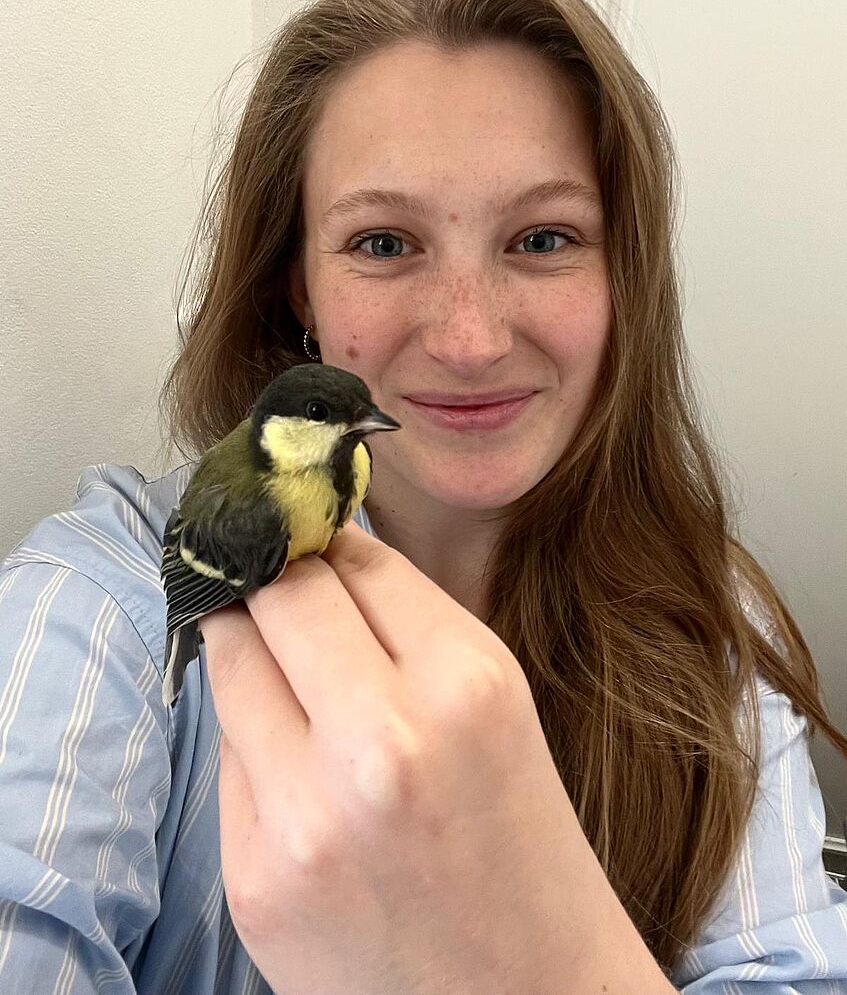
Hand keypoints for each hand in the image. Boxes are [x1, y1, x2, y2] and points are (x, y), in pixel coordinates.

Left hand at [199, 524, 670, 994]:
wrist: (524, 994)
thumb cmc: (517, 835)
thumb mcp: (494, 700)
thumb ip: (404, 619)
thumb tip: (311, 544)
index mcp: (465, 683)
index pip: (350, 557)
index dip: (319, 535)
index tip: (299, 528)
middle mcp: (383, 743)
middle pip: (275, 592)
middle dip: (269, 574)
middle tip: (271, 577)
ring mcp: (309, 816)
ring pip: (229, 658)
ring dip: (248, 645)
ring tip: (283, 664)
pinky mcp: (257, 876)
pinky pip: (227, 753)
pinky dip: (251, 737)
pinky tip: (296, 762)